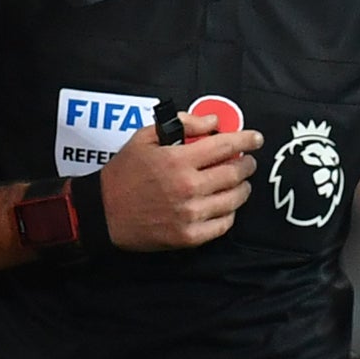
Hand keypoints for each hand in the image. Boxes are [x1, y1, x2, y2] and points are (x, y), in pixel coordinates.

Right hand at [96, 113, 261, 250]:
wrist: (103, 212)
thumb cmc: (123, 173)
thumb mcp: (144, 137)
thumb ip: (181, 125)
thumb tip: (213, 122)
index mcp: (178, 160)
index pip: (225, 145)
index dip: (246, 140)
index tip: (256, 139)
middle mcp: (188, 187)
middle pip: (234, 173)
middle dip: (247, 164)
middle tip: (248, 161)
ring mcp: (190, 214)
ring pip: (233, 199)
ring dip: (243, 188)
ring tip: (240, 183)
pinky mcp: (188, 236)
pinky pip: (223, 224)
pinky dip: (230, 213)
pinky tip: (226, 206)